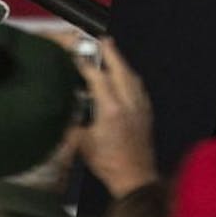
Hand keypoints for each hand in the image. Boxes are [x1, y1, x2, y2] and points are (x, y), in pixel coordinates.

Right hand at [74, 39, 157, 197]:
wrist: (135, 176)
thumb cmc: (107, 162)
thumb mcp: (82, 143)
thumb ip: (75, 124)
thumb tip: (68, 111)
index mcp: (111, 109)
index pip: (98, 79)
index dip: (88, 65)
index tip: (79, 54)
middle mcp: (128, 103)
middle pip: (121, 71)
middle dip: (112, 54)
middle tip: (103, 40)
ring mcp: (141, 106)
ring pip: (133, 78)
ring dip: (122, 64)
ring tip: (113, 54)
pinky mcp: (147, 112)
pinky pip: (139, 87)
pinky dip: (130, 77)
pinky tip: (125, 77)